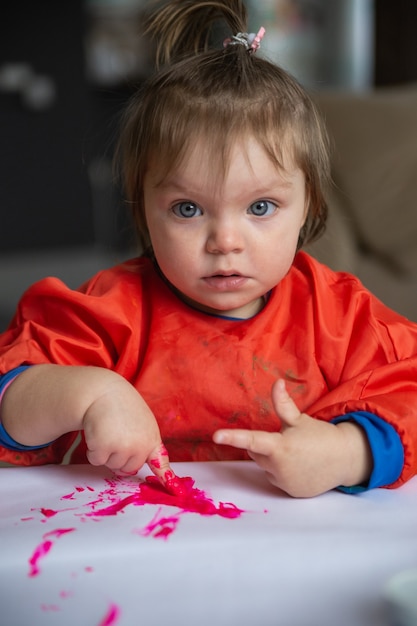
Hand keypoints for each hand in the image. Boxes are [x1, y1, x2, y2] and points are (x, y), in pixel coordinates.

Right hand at [82, 377, 178, 491]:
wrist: (104, 392)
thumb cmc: (122, 409)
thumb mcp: (142, 423)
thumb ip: (143, 444)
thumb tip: (132, 470)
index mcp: (152, 439)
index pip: (161, 464)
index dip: (166, 480)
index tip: (175, 491)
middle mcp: (141, 445)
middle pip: (129, 469)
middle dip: (119, 457)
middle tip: (116, 435)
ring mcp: (123, 447)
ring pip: (112, 466)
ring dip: (105, 452)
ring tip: (108, 430)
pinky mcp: (104, 447)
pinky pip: (96, 460)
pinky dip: (93, 450)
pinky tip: (97, 431)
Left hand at [213, 379, 371, 496]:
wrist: (345, 459)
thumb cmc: (320, 436)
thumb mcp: (300, 420)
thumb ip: (283, 404)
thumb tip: (277, 382)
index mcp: (280, 447)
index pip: (251, 441)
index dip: (233, 438)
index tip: (216, 436)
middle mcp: (279, 468)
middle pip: (256, 454)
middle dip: (264, 446)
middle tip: (286, 439)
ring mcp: (285, 482)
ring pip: (265, 467)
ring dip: (273, 460)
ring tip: (297, 454)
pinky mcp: (291, 492)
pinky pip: (276, 479)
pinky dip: (282, 472)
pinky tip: (300, 466)